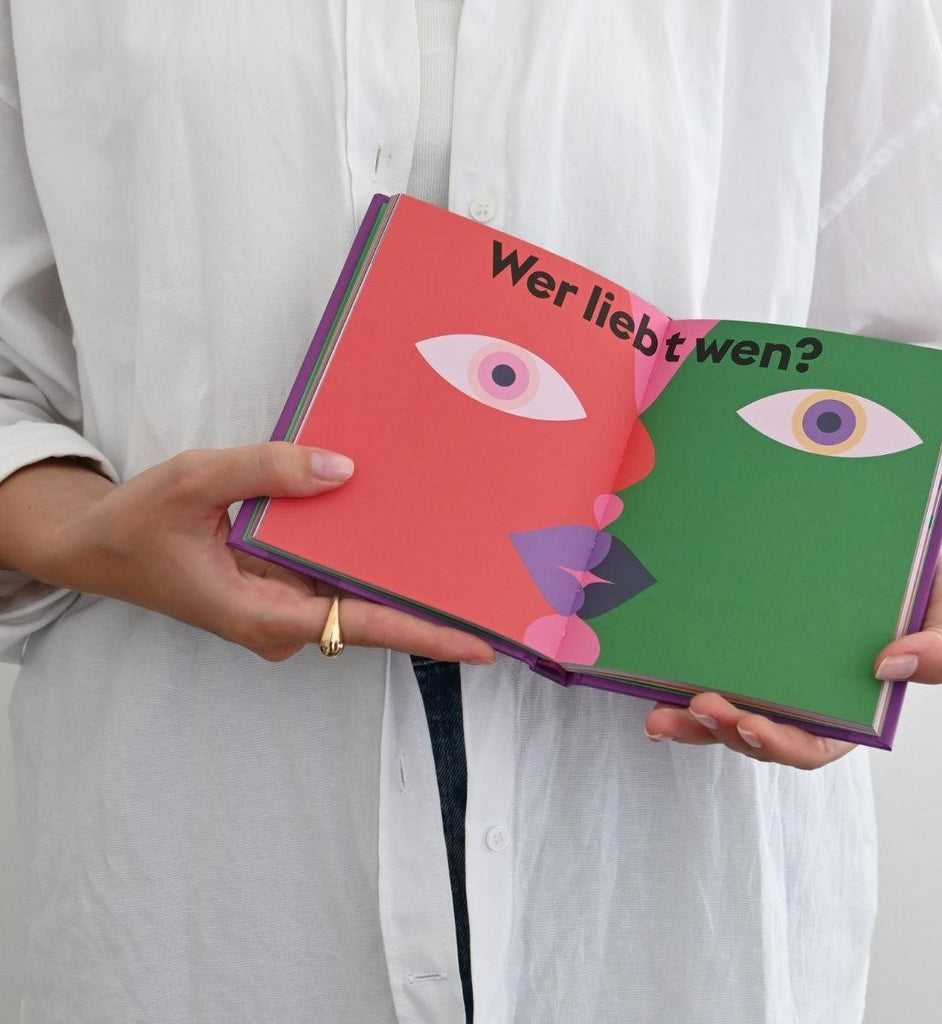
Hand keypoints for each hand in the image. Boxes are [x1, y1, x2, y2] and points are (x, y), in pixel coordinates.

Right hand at [3, 444, 495, 663]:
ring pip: (352, 594)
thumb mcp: (195, 482)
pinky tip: (393, 528)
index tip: (480, 642)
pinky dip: (362, 557)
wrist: (96, 547)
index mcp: (266, 615)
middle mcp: (284, 622)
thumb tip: (342, 470)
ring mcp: (282, 609)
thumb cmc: (138, 525)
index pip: (363, 626)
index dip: (425, 634)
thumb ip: (267, 471)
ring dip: (399, 577)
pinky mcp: (278, 590)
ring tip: (462, 554)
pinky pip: (330, 577)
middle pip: (370, 614)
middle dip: (429, 604)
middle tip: (495, 587)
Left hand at [642, 548, 941, 768]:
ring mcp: (760, 672)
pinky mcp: (731, 644)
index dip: (779, 744)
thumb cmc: (912, 578)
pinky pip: (700, 671)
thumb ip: (940, 645)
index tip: (751, 726)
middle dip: (722, 731)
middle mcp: (797, 697)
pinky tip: (647, 687)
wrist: (877, 535)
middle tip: (699, 707)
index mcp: (847, 705)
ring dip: (689, 720)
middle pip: (755, 733)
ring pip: (720, 712)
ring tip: (660, 713)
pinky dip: (672, 686)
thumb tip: (891, 668)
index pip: (811, 744)